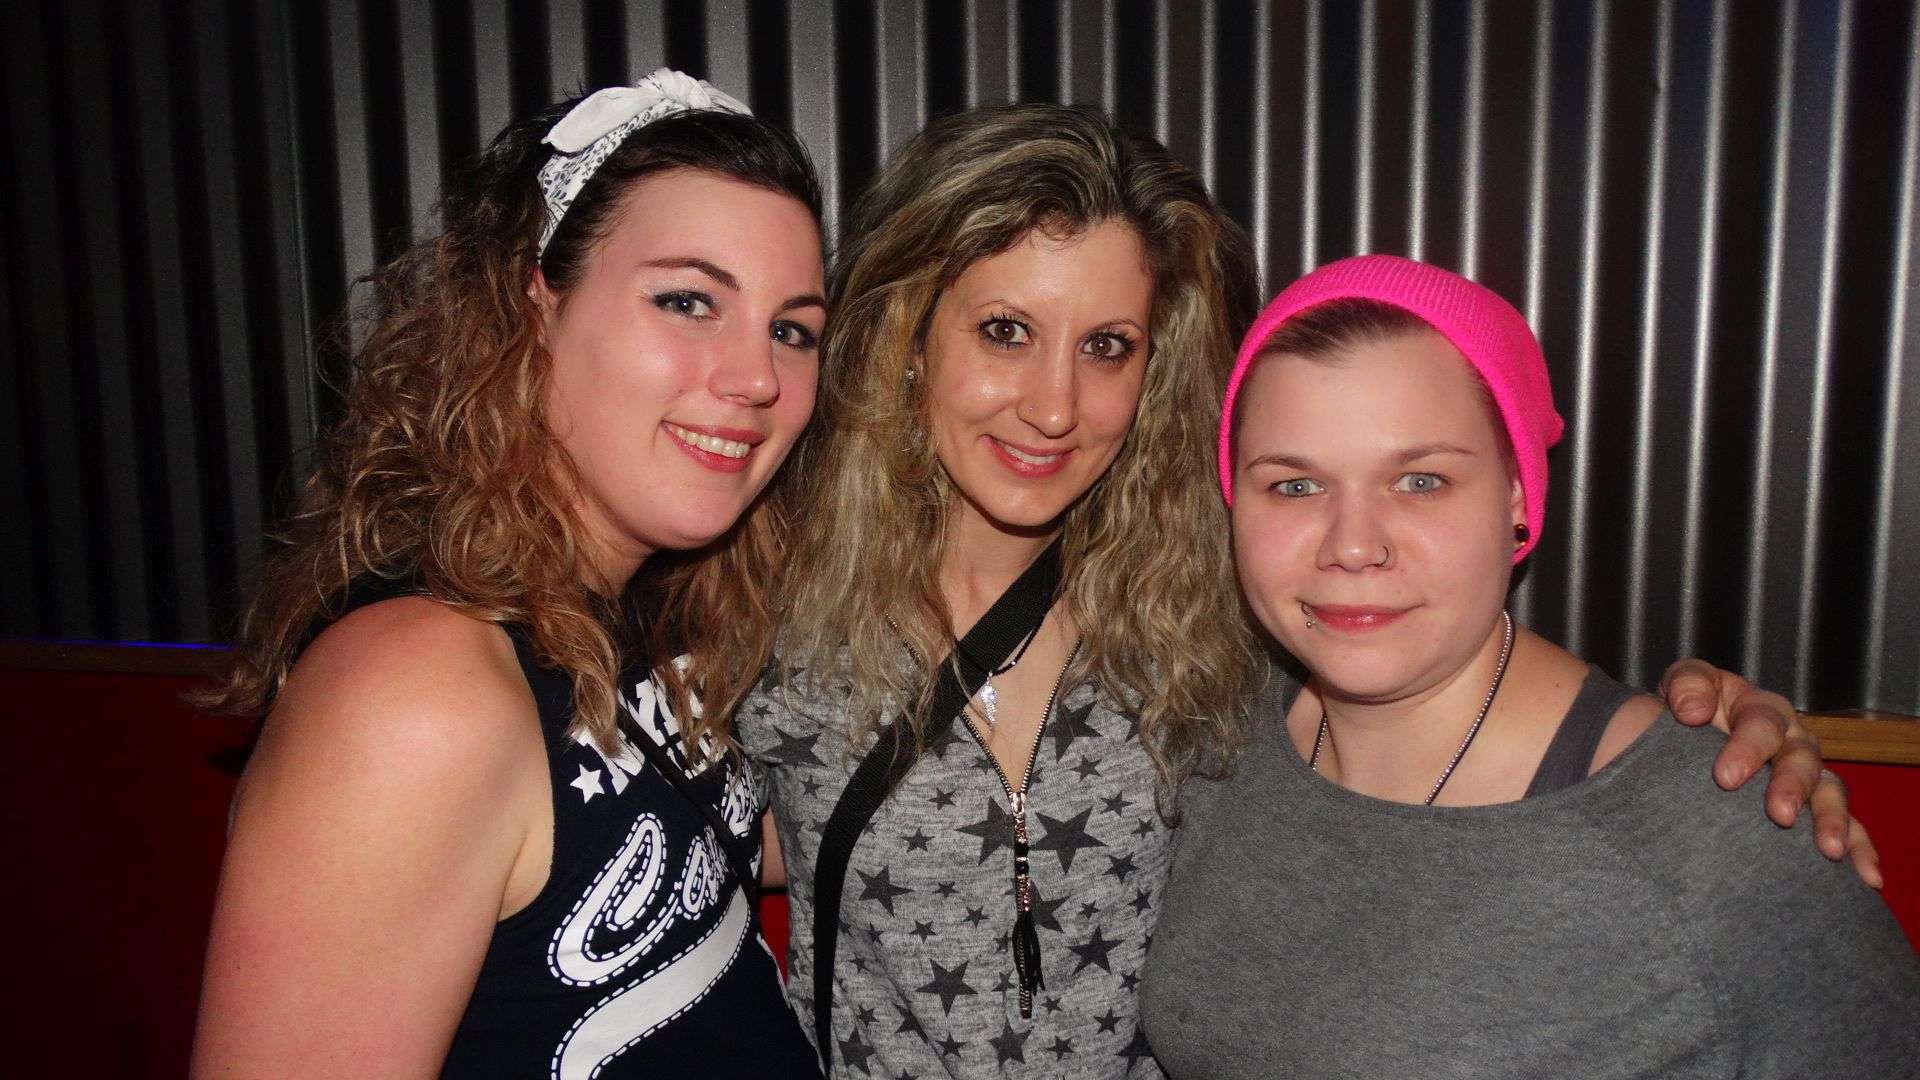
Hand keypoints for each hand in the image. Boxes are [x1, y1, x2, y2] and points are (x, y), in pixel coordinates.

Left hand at [1659, 658, 1882, 887]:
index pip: (1761, 722)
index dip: (1747, 747)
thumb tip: (1695, 711)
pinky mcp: (1814, 808)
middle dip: (1793, 786)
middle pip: (1802, 758)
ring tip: (1829, 849)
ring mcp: (1806, 775)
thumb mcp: (1679, 688)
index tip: (1725, 778)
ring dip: (1832, 820)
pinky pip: (1849, 827)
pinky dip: (1860, 849)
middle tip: (1779, 814)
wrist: (1677, 746)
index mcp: (1757, 708)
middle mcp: (1790, 739)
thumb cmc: (1681, 715)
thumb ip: (1686, 687)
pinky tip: (1867, 877)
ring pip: (1830, 792)